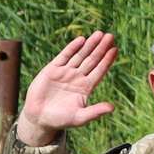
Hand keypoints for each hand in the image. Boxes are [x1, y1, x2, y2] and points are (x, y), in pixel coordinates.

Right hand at [16, 31, 117, 146]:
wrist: (38, 118)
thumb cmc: (60, 120)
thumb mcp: (79, 117)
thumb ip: (95, 111)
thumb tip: (112, 108)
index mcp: (86, 87)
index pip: (100, 70)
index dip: (107, 60)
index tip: (115, 49)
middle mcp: (77, 77)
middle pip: (92, 60)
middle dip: (101, 48)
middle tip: (110, 36)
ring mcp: (65, 72)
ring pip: (80, 55)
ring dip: (90, 45)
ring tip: (99, 34)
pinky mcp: (52, 69)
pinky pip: (64, 56)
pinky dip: (72, 48)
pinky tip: (81, 40)